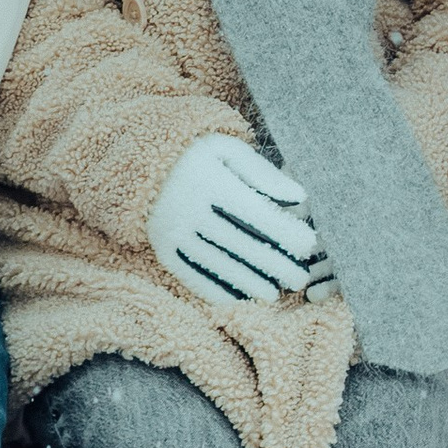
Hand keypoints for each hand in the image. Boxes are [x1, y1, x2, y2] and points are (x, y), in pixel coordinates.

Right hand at [147, 137, 338, 308]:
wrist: (137, 163)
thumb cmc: (195, 155)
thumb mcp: (226, 149)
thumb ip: (264, 173)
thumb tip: (300, 197)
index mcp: (213, 183)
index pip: (258, 215)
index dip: (286, 233)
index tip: (310, 246)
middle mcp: (193, 211)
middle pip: (241, 244)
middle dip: (274, 266)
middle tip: (301, 280)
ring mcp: (176, 233)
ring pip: (219, 264)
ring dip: (248, 283)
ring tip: (273, 295)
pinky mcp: (164, 250)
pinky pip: (192, 275)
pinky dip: (216, 290)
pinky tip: (238, 298)